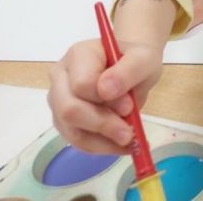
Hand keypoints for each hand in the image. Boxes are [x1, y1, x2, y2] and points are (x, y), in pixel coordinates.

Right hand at [47, 38, 163, 153]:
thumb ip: (127, 71)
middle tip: (129, 134)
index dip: (106, 100)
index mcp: (78, 55)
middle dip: (101, 125)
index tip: (129, 105)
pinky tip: (120, 145)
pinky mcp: (64, 120)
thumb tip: (106, 91)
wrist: (132, 65)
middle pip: (69, 110)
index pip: (81, 84)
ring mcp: (59, 100)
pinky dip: (100, 146)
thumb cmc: (136, 58)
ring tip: (129, 141)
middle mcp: (61, 77)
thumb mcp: (143, 58)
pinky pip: (77, 140)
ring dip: (102, 141)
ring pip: (70, 130)